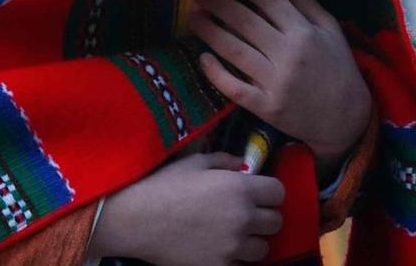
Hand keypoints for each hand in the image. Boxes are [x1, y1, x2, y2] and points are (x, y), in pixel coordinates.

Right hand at [88, 152, 284, 264]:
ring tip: (233, 236)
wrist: (136, 220)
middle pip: (276, 223)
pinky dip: (235, 259)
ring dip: (252, 241)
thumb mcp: (195, 163)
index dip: (270, 193)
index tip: (259, 194)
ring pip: (263, 249)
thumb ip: (225, 161)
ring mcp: (232, 247)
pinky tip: (219, 250)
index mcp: (240, 188)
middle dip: (264, 217)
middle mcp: (243, 218)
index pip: (279, 192)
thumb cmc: (164, 185)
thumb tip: (244, 165)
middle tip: (247, 215)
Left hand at [190, 0, 372, 167]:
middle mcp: (287, 54)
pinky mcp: (265, 106)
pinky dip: (216, 73)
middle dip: (217, 3)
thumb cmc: (337, 66)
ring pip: (234, 51)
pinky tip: (203, 58)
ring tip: (193, 16)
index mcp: (303, 31)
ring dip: (210, 32)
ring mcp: (275, 83)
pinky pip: (234, 88)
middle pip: (245, 22)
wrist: (345, 118)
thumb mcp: (327, 28)